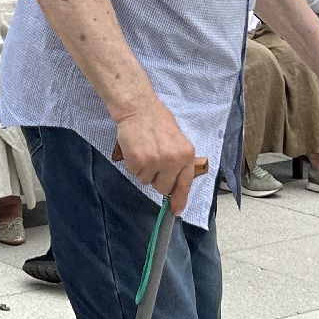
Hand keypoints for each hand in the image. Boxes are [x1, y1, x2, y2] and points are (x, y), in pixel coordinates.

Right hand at [113, 98, 197, 215]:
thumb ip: (178, 162)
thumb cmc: (158, 121)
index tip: (176, 210)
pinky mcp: (138, 161)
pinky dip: (132, 164)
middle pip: (163, 187)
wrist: (139, 108)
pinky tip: (135, 149)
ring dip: (144, 170)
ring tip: (144, 150)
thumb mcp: (177, 141)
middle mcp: (173, 161)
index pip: (185, 184)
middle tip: (153, 160)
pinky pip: (134, 173)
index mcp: (186, 155)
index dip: (179, 199)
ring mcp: (155, 162)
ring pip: (146, 181)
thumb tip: (174, 186)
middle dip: (157, 178)